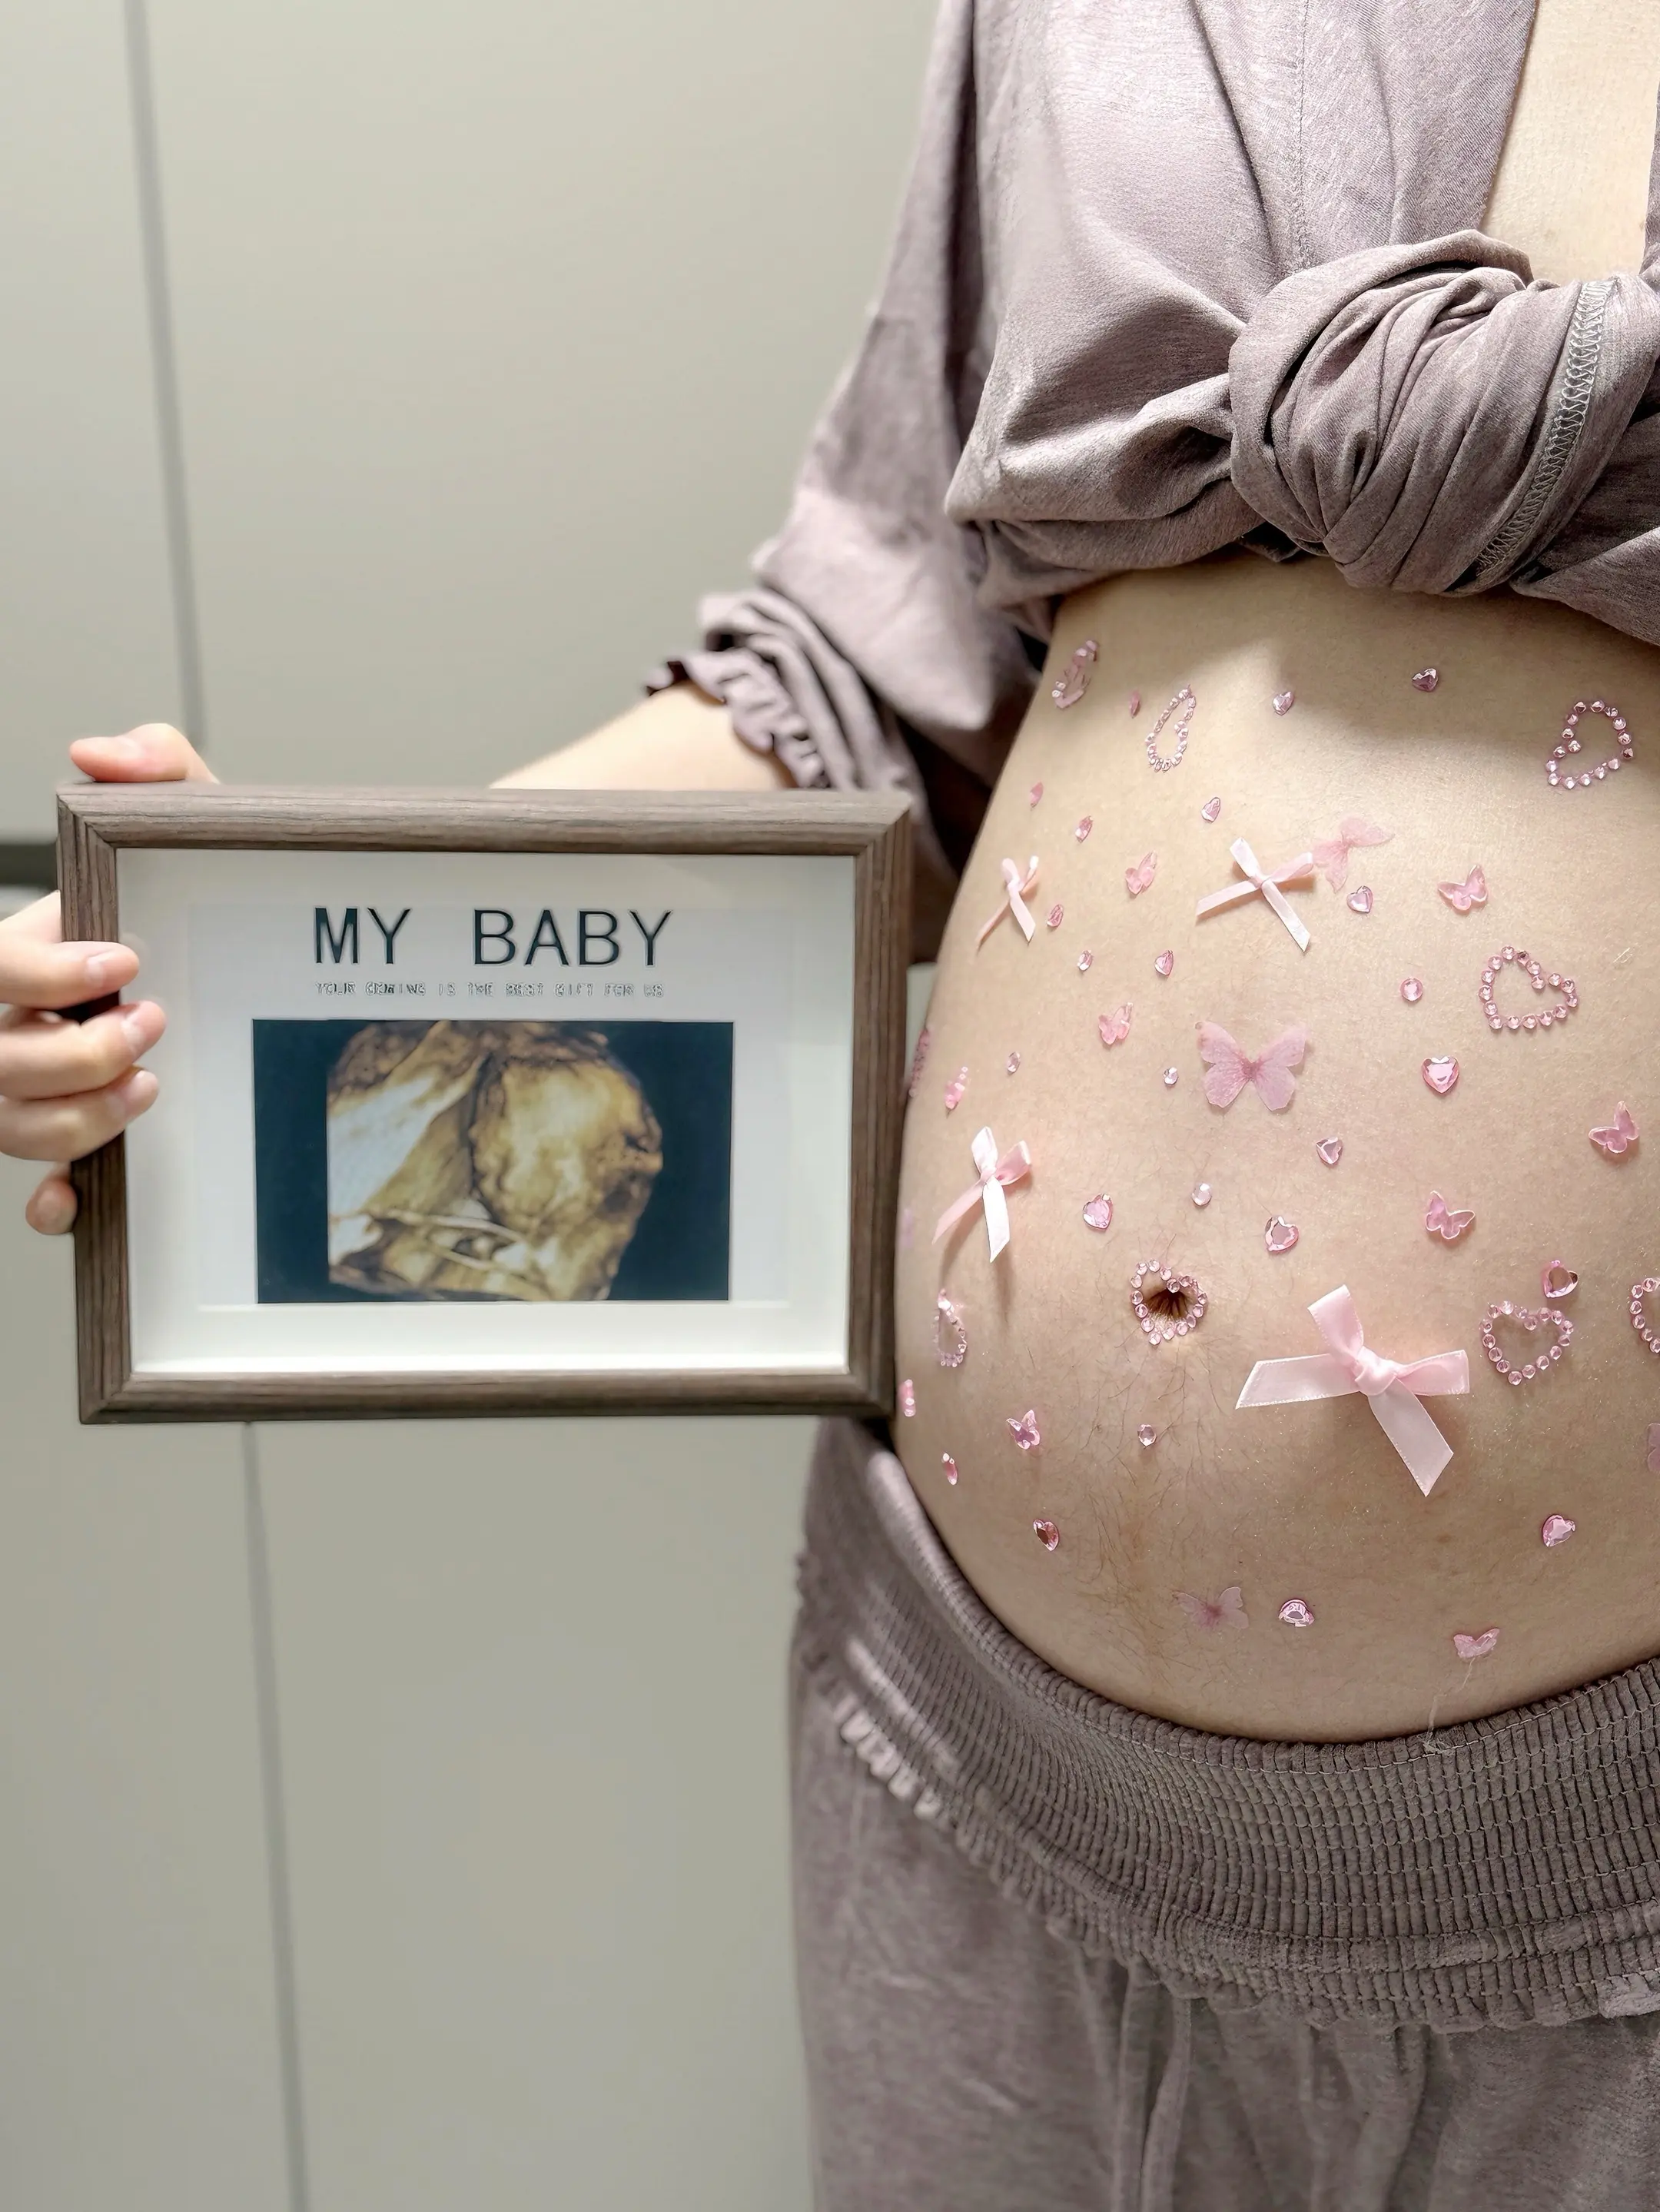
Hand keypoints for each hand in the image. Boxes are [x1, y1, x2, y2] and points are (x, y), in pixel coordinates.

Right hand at [4, 724, 214, 1232]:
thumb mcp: (195, 819)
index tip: (123, 960)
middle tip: (151, 1025)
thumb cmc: (209, 890)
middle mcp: (20, 1020)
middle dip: (69, 1052)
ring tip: (149, 1089)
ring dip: (73, 1119)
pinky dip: (50, 1198)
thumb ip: (157, 769)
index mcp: (34, 946)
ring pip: (9, 1121)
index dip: (42, 971)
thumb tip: (95, 756)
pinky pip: (37, 1182)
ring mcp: (38, 1083)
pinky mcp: (76, 1137)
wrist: (255, 950)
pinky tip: (77, 1199)